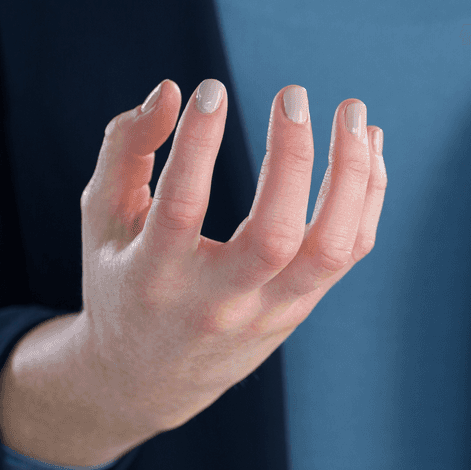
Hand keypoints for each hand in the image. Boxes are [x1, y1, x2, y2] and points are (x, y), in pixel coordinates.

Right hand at [79, 78, 386, 433]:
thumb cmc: (122, 280)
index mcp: (156, 278)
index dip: (198, 145)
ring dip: (351, 175)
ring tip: (354, 112)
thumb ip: (125, 149)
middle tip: (293, 94)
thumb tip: (173, 91)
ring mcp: (269, 309)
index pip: (181, 209)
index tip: (210, 89)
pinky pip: (350, 249)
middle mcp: (219, 301)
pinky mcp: (302, 305)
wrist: (150, 380)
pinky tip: (368, 144)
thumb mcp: (102, 220)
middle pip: (274, 236)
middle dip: (291, 158)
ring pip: (330, 247)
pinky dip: (368, 194)